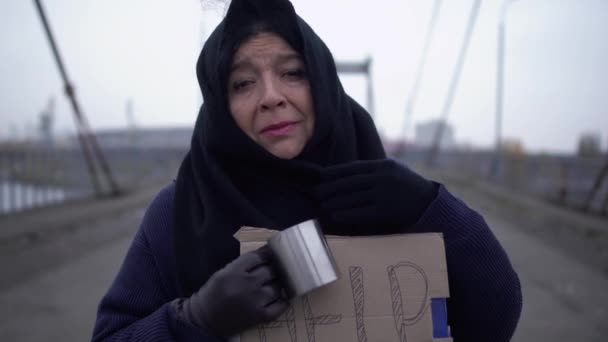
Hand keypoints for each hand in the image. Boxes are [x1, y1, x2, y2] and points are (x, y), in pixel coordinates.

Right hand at [181, 245, 287, 336]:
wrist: (204, 320)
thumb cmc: (213, 294)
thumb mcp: (223, 272)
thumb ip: (242, 264)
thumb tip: (264, 254)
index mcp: (235, 271)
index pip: (258, 257)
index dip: (266, 254)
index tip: (270, 255)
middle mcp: (247, 284)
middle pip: (271, 270)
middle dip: (273, 270)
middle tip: (273, 272)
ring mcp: (256, 301)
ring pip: (277, 287)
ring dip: (277, 285)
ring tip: (274, 285)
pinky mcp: (261, 316)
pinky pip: (280, 306)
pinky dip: (283, 302)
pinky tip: (280, 299)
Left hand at [314, 159, 436, 233]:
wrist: (431, 204)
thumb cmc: (408, 187)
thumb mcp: (394, 171)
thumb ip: (373, 170)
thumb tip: (345, 174)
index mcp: (383, 165)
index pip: (352, 168)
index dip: (334, 173)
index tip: (320, 176)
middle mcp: (383, 177)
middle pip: (349, 183)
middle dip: (329, 188)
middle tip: (315, 193)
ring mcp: (384, 194)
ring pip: (351, 198)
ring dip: (334, 202)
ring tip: (322, 205)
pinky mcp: (386, 211)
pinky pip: (359, 213)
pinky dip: (345, 214)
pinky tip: (335, 216)